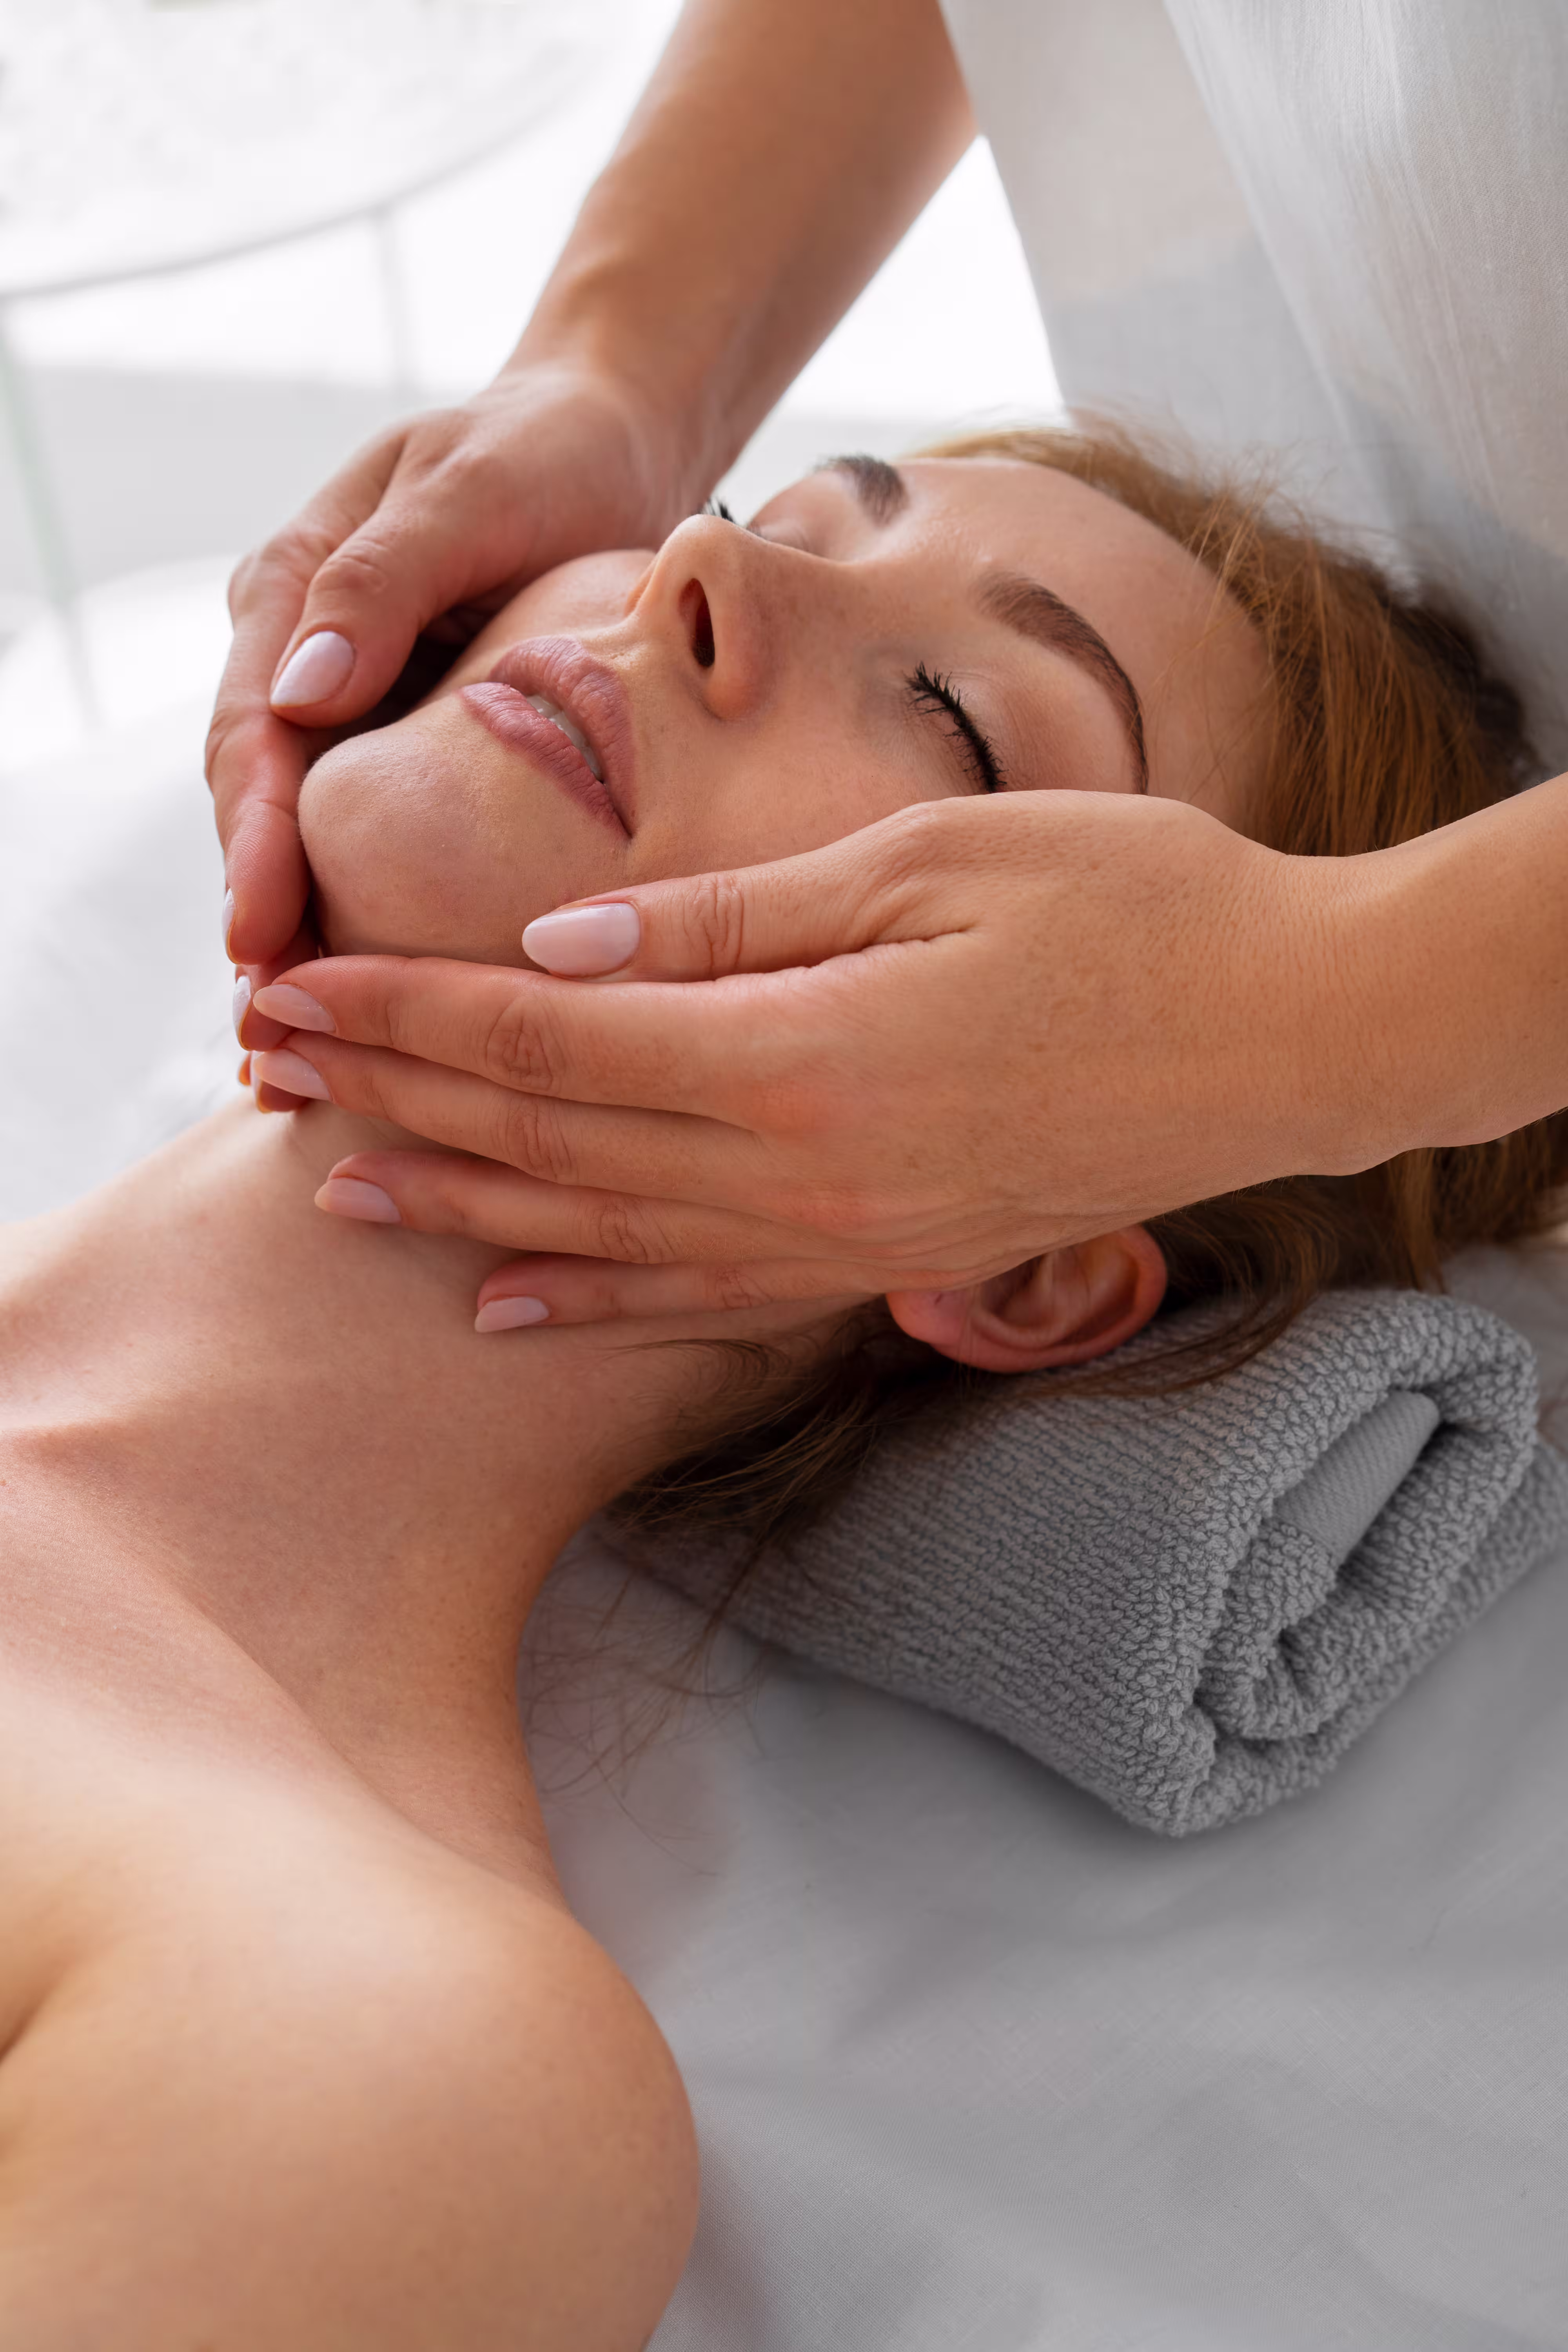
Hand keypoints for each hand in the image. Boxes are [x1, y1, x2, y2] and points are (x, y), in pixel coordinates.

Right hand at [210, 358, 691, 1056]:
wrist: (604, 437)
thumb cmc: (548, 450)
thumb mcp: (474, 490)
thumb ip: (386, 582)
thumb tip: (301, 695)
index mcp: (295, 588)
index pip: (254, 736)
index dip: (255, 844)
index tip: (259, 937)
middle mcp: (302, 652)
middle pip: (260, 801)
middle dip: (260, 916)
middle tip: (267, 1033)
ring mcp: (346, 697)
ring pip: (304, 829)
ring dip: (296, 933)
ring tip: (292, 1048)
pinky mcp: (401, 731)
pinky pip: (364, 827)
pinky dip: (352, 905)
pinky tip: (362, 994)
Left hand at [247, 790, 1388, 1326]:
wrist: (1294, 1032)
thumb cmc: (1133, 907)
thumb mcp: (930, 860)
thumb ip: (733, 921)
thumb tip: (564, 955)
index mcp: (802, 1051)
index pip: (544, 1043)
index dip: (404, 1018)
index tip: (292, 992)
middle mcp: (804, 1170)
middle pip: (546, 1144)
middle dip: (391, 1103)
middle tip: (264, 1072)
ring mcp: (847, 1234)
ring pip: (601, 1237)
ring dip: (456, 1212)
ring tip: (333, 1190)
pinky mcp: (891, 1261)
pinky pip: (705, 1300)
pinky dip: (592, 1305)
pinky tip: (504, 1307)